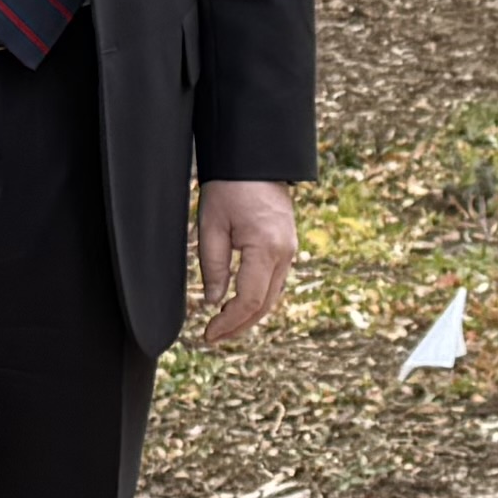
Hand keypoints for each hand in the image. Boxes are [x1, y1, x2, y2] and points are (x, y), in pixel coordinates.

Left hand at [191, 179, 296, 345]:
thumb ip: (213, 266)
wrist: (255, 160)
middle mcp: (284, 254)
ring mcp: (289, 250)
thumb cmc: (230, 187)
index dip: (229, 323)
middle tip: (213, 337)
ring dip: (249, 315)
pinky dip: (258, 299)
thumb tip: (214, 301)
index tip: (208, 333)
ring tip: (223, 326)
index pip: (249, 301)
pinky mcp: (287, 246)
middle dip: (239, 326)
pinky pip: (275, 281)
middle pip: (265, 305)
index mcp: (266, 249)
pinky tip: (239, 304)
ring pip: (272, 296)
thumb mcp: (211, 226)